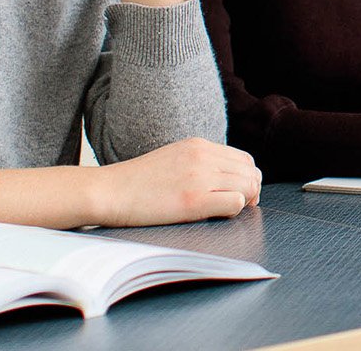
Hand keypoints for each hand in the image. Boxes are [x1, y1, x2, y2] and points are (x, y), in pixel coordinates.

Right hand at [90, 137, 260, 225]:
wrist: (109, 191)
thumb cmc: (137, 182)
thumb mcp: (173, 159)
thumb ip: (199, 162)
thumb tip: (225, 179)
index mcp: (198, 145)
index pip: (244, 159)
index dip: (247, 178)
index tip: (239, 193)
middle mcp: (203, 157)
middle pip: (251, 171)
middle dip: (252, 190)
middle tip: (241, 205)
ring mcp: (199, 177)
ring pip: (248, 186)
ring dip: (245, 200)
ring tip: (227, 211)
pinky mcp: (193, 200)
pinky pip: (235, 203)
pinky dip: (234, 210)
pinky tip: (217, 215)